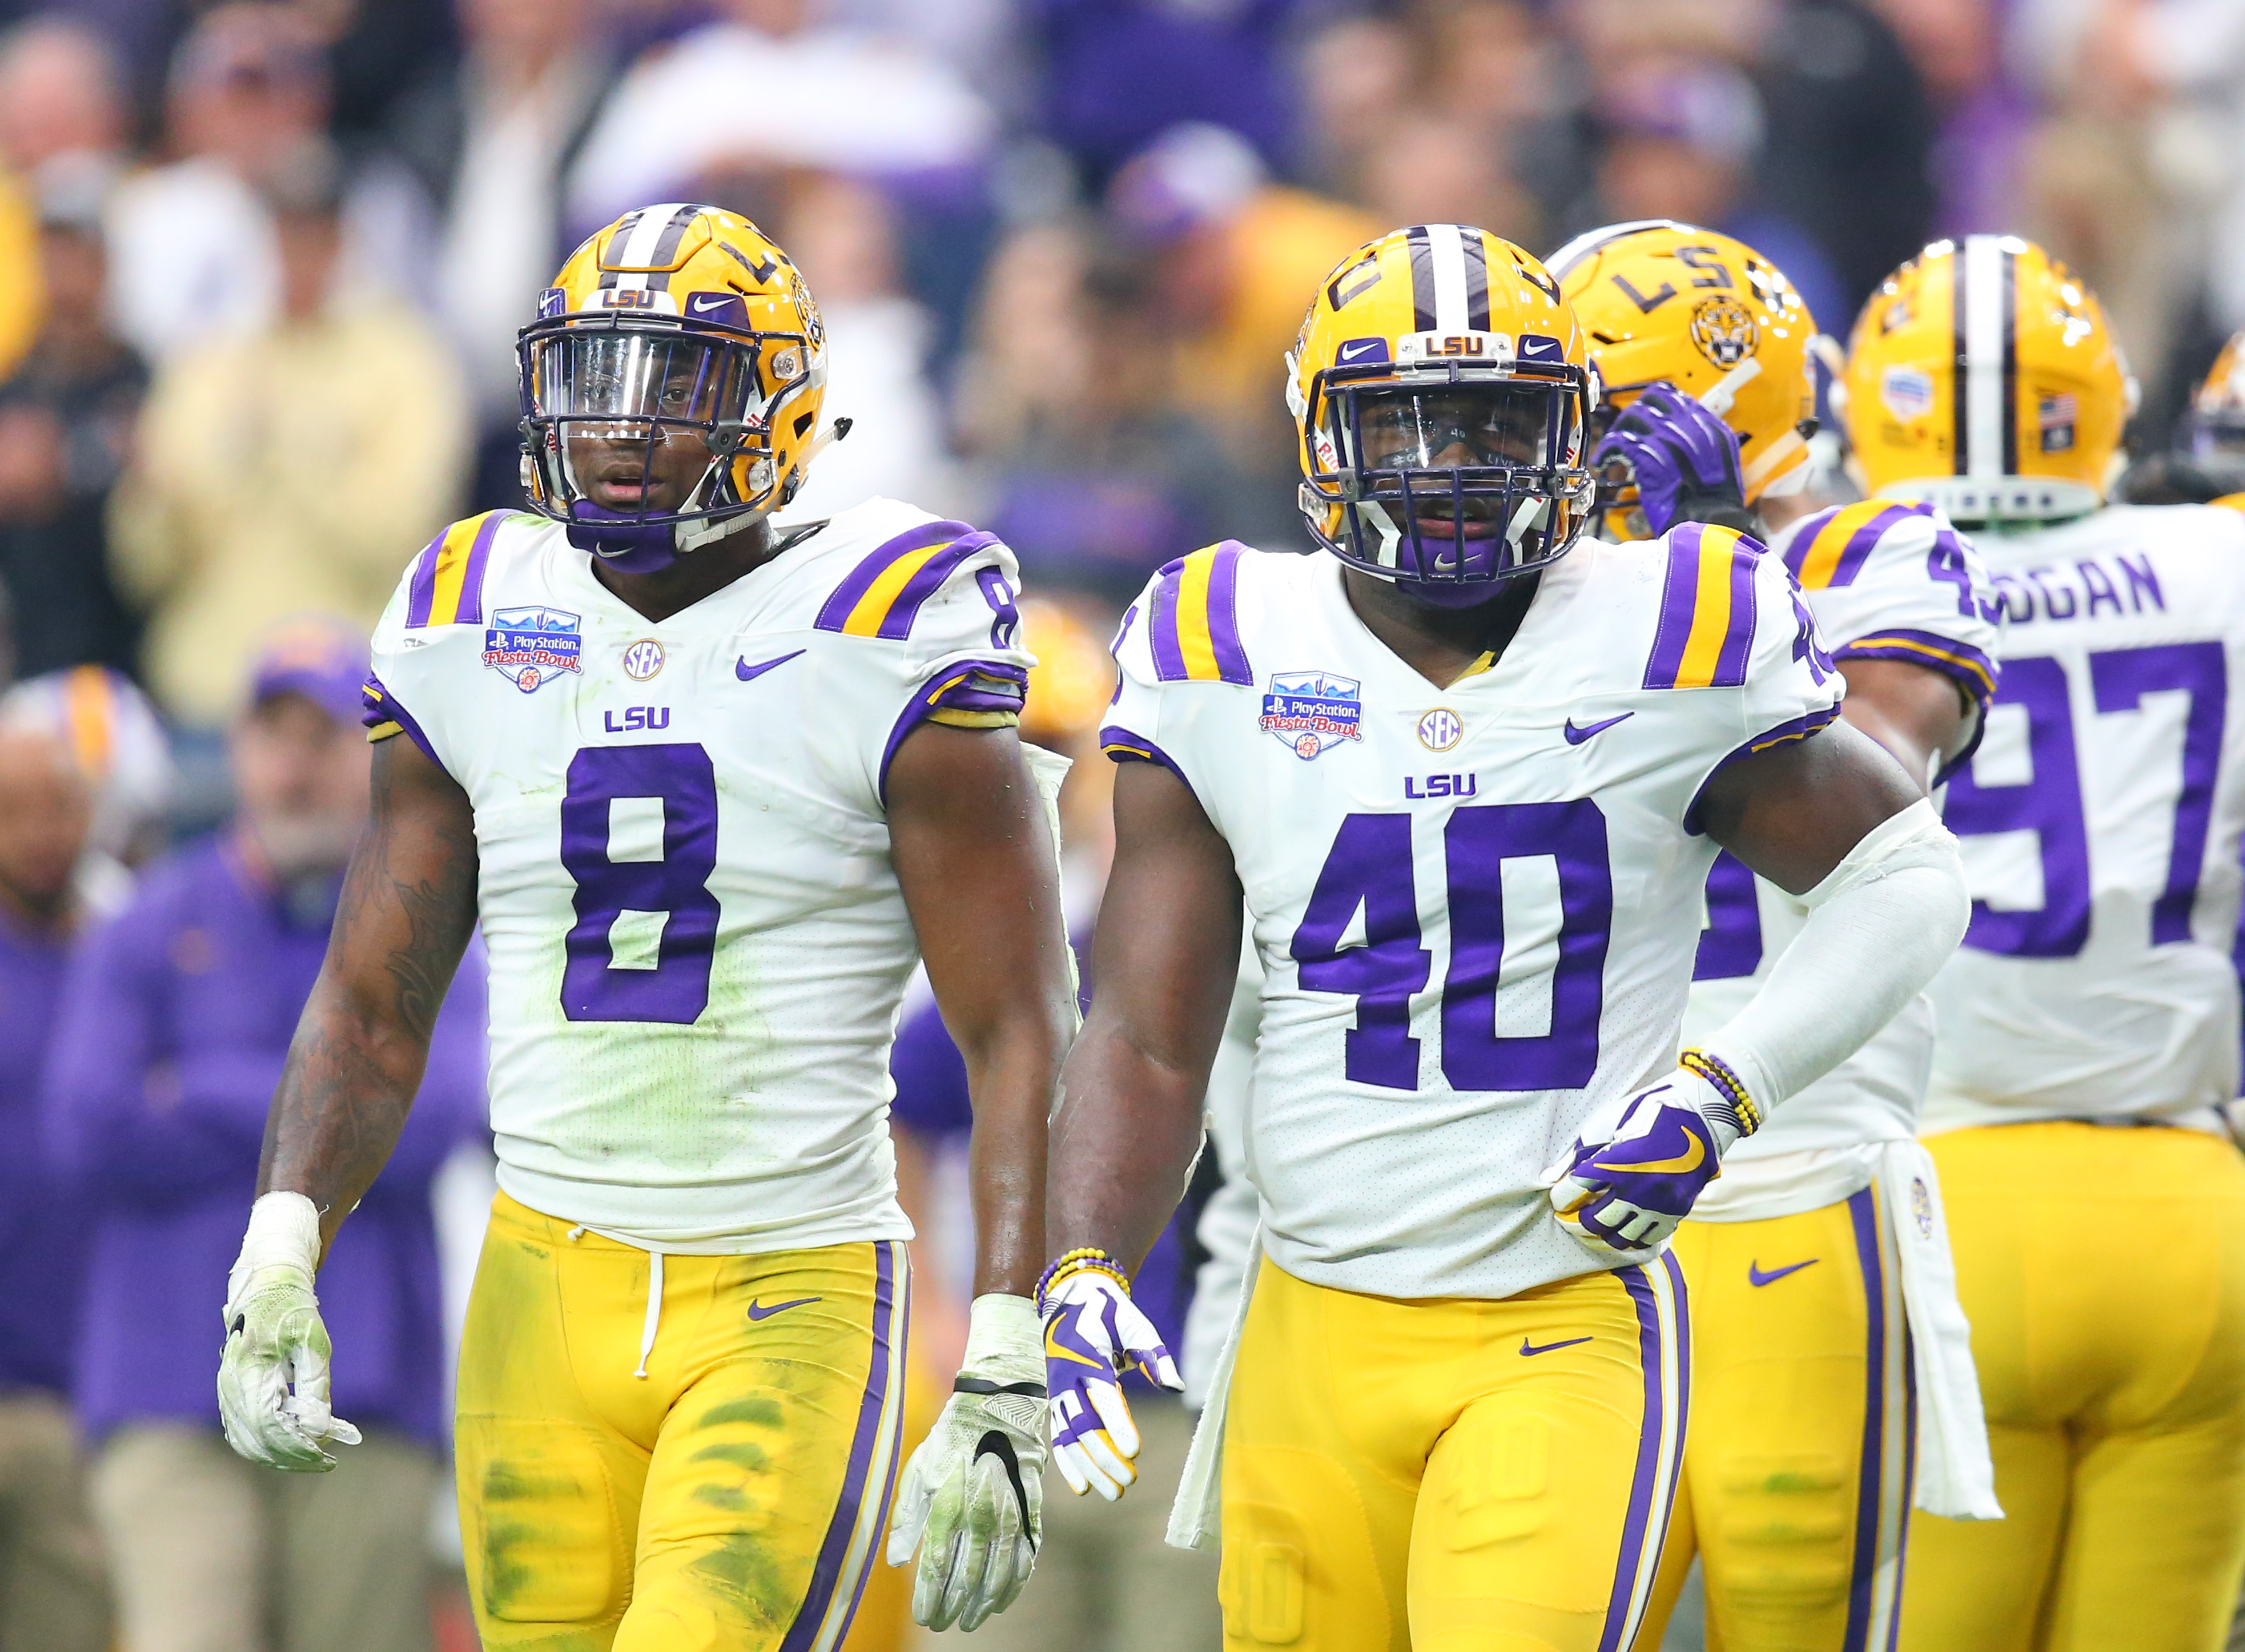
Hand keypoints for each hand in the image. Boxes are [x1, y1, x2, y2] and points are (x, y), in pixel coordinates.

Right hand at [216, 1193, 360, 1470]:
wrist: (266, 1285)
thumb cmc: (295, 1311)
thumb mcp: (314, 1344)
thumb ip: (314, 1388)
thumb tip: (318, 1431)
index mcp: (251, 1374)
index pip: (272, 1430)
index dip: (300, 1450)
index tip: (328, 1458)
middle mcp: (231, 1386)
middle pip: (256, 1441)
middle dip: (291, 1458)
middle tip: (325, 1462)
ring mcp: (225, 1390)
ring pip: (245, 1440)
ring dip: (278, 1455)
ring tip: (313, 1457)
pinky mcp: (228, 1391)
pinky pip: (240, 1430)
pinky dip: (264, 1444)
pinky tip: (291, 1445)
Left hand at [884, 1295, 1045, 1630]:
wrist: (998, 1409)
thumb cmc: (950, 1442)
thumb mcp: (918, 1474)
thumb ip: (907, 1520)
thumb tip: (898, 1562)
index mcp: (946, 1506)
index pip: (935, 1568)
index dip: (930, 1599)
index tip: (924, 1617)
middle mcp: (979, 1516)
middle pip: (966, 1579)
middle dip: (953, 1607)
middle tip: (944, 1624)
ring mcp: (1008, 1516)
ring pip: (998, 1576)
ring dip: (983, 1603)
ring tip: (970, 1619)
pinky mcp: (1030, 1513)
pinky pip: (1025, 1559)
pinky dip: (1013, 1585)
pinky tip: (1002, 1599)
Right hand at [1040, 1252, 1181, 1500]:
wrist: (1071, 1299)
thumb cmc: (1111, 1313)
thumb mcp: (1135, 1324)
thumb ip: (1154, 1354)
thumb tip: (1176, 1386)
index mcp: (1088, 1358)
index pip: (1103, 1397)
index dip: (1118, 1425)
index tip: (1136, 1451)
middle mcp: (1067, 1379)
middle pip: (1084, 1425)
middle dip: (1106, 1456)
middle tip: (1130, 1481)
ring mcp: (1057, 1393)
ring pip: (1069, 1438)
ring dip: (1088, 1468)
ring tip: (1113, 1493)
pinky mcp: (1055, 1402)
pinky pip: (1058, 1437)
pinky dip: (1068, 1464)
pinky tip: (1083, 1488)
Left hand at [1542, 1063, 1749, 1253]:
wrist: (1699, 1114)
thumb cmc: (1646, 1112)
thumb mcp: (1606, 1123)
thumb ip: (1578, 1153)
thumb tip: (1550, 1179)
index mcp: (1617, 1161)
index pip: (1574, 1190)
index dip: (1560, 1199)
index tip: (1558, 1200)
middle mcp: (1638, 1187)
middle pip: (1594, 1221)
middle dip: (1574, 1223)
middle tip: (1568, 1220)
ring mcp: (1659, 1203)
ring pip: (1620, 1237)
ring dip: (1600, 1236)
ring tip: (1591, 1230)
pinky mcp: (1677, 1211)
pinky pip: (1648, 1238)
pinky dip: (1630, 1238)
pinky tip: (1620, 1230)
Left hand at [1592, 381, 1746, 535]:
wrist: (1709, 521)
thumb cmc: (1711, 503)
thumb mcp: (1716, 463)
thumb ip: (1699, 443)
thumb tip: (1676, 435)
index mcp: (1709, 425)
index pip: (1675, 396)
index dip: (1654, 406)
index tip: (1644, 420)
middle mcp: (1690, 424)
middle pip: (1652, 400)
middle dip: (1634, 415)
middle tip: (1626, 433)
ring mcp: (1669, 436)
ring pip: (1633, 416)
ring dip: (1619, 431)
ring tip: (1614, 450)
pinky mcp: (1649, 455)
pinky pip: (1619, 441)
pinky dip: (1607, 450)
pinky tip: (1604, 462)